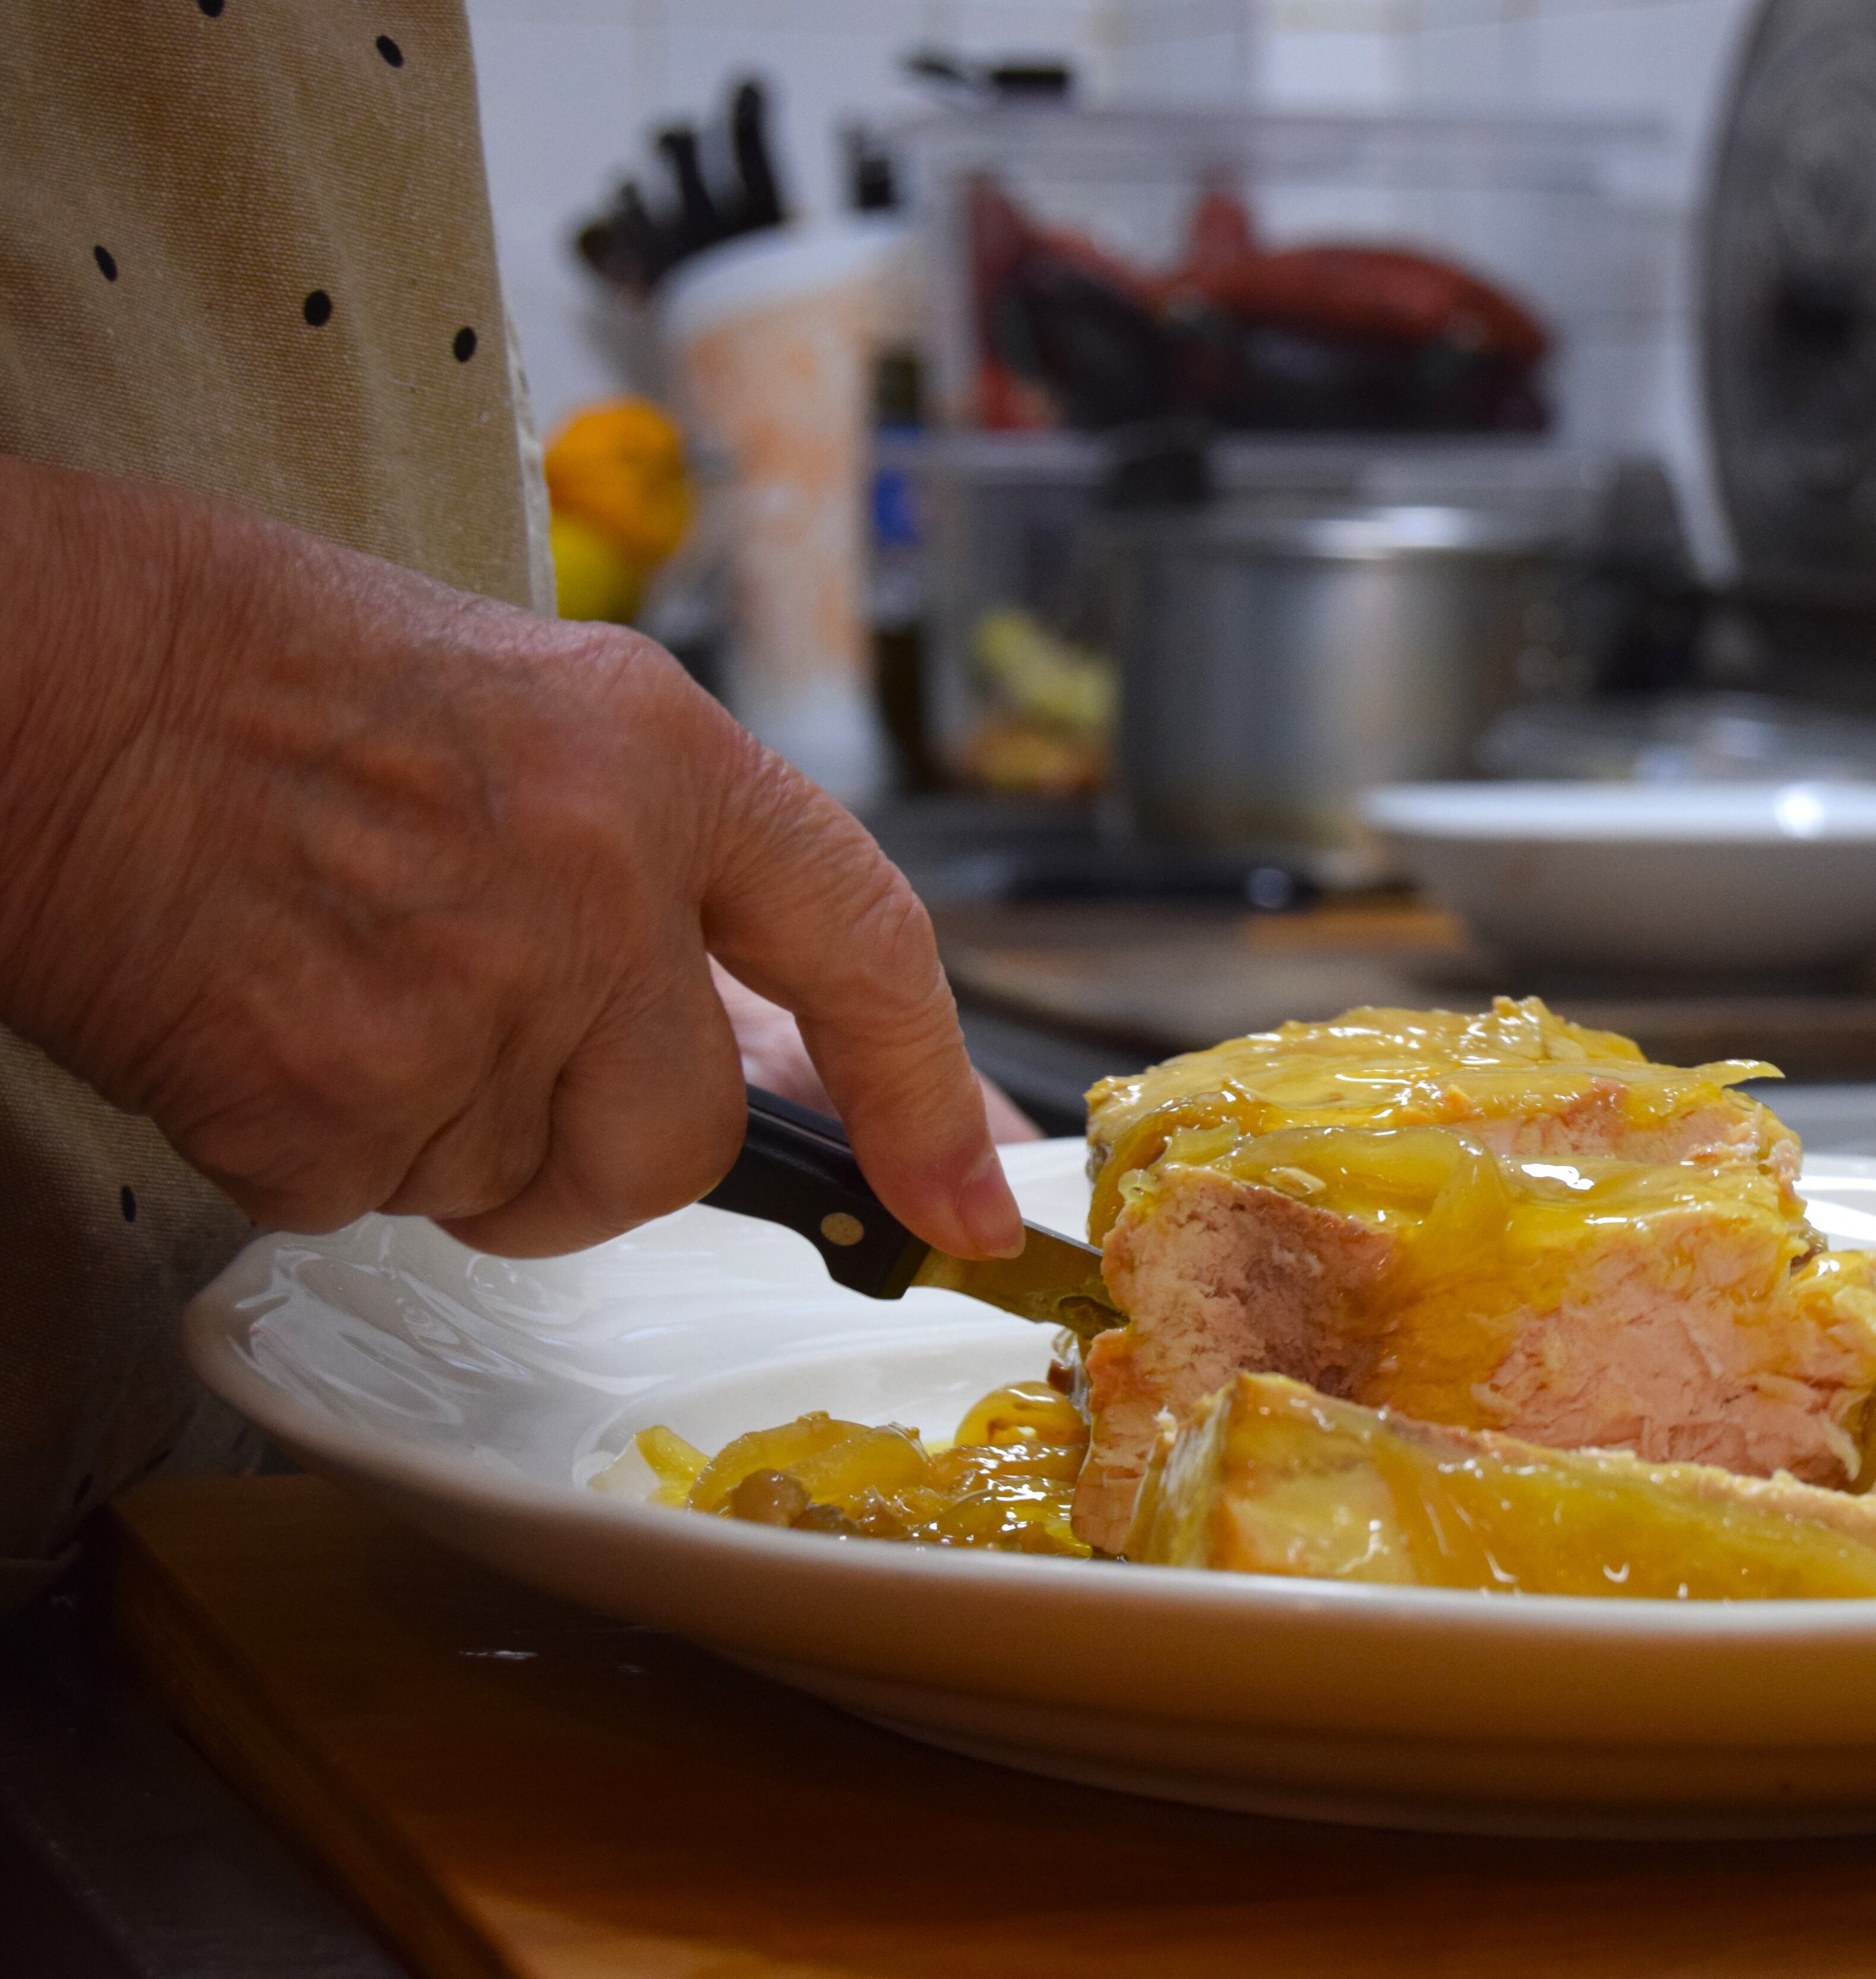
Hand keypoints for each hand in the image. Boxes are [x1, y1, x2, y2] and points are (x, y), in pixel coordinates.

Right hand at [0, 457, 1021, 1260]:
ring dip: (435, 1143)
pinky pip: (370, 1194)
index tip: (971, 1202)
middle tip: (465, 1059)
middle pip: (681, 1138)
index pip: (864, 942)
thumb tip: (724, 1022)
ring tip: (328, 991)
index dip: (928, 1090)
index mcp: (655, 755)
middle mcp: (598, 878)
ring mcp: (474, 994)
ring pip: (520, 1186)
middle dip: (592, 1150)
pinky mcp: (334, 1102)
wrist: (28, 667)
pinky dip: (307, 1149)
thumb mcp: (508, 708)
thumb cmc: (237, 664)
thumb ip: (634, 863)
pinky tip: (247, 1017)